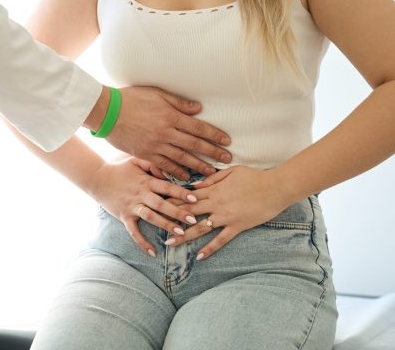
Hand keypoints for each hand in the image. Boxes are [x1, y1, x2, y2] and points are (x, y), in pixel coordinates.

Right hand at [88, 157, 199, 256]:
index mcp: (146, 181)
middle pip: (162, 204)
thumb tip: (166, 170)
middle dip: (178, 212)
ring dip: (166, 225)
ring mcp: (132, 206)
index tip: (195, 198)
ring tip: (180, 233)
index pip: (167, 187)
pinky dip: (142, 243)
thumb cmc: (119, 169)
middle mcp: (141, 195)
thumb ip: (152, 164)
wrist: (96, 179)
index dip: (181, 192)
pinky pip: (134, 232)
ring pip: (151, 217)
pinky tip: (153, 252)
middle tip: (193, 220)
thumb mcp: (135, 160)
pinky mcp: (124, 216)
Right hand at [105, 86, 231, 179]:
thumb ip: (178, 103)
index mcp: (170, 116)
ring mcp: (156, 145)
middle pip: (194, 145)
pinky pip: (164, 166)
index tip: (226, 141)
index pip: (198, 128)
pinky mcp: (145, 154)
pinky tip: (186, 176)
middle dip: (212, 152)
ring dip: (198, 166)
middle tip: (227, 159)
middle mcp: (166, 133)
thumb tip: (198, 108)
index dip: (214, 135)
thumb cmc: (131, 99)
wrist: (107, 112)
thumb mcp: (156, 94)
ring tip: (211, 172)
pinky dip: (177, 172)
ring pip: (182, 158)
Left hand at [165, 165, 291, 259]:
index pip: (187, 196)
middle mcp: (216, 204)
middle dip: (171, 219)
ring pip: (200, 228)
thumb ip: (211, 179)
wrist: (276, 187)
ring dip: (184, 236)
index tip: (158, 205)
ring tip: (170, 244)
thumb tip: (193, 186)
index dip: (172, 201)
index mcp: (213, 190)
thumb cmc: (254, 177)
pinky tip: (200, 257)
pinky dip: (210, 249)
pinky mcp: (237, 226)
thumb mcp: (230, 172)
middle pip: (188, 213)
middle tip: (155, 226)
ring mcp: (226, 216)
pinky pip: (221, 240)